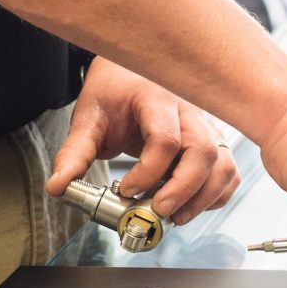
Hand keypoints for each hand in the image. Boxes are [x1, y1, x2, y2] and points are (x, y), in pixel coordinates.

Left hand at [46, 57, 239, 222]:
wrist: (130, 72)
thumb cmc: (113, 92)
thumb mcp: (88, 119)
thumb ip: (74, 154)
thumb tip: (58, 186)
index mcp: (156, 99)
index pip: (165, 139)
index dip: (147, 172)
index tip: (127, 190)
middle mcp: (188, 110)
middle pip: (203, 152)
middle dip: (184, 189)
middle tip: (159, 210)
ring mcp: (205, 125)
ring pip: (223, 163)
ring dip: (204, 196)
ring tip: (177, 216)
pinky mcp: (212, 139)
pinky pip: (228, 170)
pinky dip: (216, 193)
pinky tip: (193, 205)